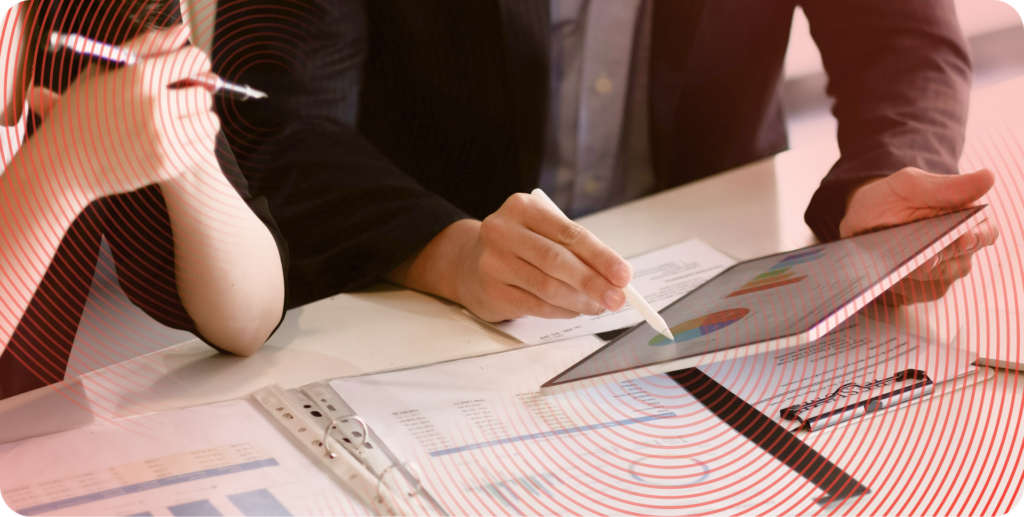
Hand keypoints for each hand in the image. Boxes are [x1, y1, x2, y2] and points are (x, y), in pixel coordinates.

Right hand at [27, 26, 218, 200]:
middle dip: (195, 94)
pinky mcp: (168, 163)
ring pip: (209, 121)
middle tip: (179, 99)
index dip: (195, 63)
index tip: (188, 71)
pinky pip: (202, 147)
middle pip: (204, 94)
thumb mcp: (105, 70)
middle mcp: (154, 106)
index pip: (195, 60)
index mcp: (139, 77)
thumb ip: (148, 46)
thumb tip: (184, 31)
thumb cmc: (84, 109)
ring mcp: (162, 138)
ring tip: (179, 119)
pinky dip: (194, 142)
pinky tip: (176, 139)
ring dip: (199, 119)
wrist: (64, 161)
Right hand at [388, 194, 634, 321]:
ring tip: (599, 306)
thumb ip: (575, 249)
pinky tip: (575, 310)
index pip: (569, 233)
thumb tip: (615, 277)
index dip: (601, 256)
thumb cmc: (518, 246)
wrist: (468, 263)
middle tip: (618, 298)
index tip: (624, 274)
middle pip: (558, 260)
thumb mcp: (541, 232)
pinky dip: (562, 311)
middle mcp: (502, 231)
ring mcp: (493, 262)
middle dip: (594, 282)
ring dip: (581, 301)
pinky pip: (537, 306)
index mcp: (522, 208)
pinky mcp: (492, 291)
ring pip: (548, 287)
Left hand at [841, 167, 999, 304]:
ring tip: (897, 264)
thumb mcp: (909, 185)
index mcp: (963, 218)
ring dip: (918, 273)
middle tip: (924, 259)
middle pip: (962, 261)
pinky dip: (902, 284)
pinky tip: (889, 274)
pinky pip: (918, 293)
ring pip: (940, 280)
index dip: (979, 237)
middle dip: (941, 259)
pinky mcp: (921, 287)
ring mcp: (940, 269)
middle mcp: (957, 246)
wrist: (857, 221)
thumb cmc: (888, 198)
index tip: (964, 238)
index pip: (986, 232)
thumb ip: (946, 186)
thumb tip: (988, 177)